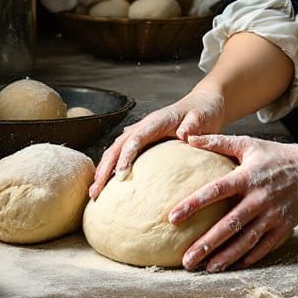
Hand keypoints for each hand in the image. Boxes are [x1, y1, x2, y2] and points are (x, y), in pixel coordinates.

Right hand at [88, 87, 225, 198]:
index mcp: (157, 120)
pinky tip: (107, 185)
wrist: (204, 104)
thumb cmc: (204, 111)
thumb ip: (193, 124)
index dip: (126, 155)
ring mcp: (142, 134)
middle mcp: (145, 126)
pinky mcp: (144, 142)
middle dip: (104, 168)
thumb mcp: (202, 116)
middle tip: (95, 191)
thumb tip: (183, 134)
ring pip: (116, 151)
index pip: (136, 138)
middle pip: (118, 146)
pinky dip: (112, 168)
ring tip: (94, 193)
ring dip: (104, 170)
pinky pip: (123, 154)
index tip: (120, 175)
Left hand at [170, 132, 297, 272]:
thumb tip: (188, 138)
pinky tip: (233, 265)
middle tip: (186, 259)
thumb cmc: (277, 155)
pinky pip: (264, 246)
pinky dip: (249, 257)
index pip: (216, 190)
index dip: (194, 203)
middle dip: (207, 243)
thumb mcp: (249, 144)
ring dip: (225, 256)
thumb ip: (218, 142)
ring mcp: (273, 214)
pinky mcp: (284, 226)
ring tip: (206, 268)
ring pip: (246, 239)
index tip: (172, 217)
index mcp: (248, 176)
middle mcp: (260, 197)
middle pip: (230, 223)